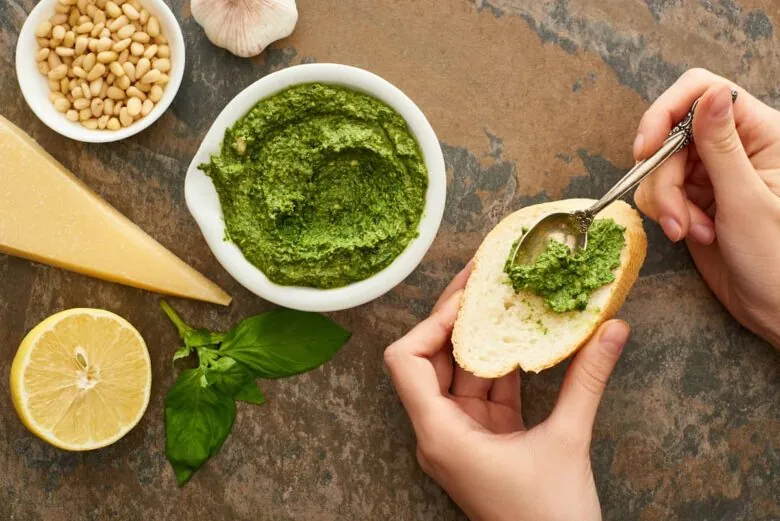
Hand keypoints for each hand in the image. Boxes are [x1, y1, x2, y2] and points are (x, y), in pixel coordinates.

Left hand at [384, 265, 630, 520]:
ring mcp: (461, 435)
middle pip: (431, 359)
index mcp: (440, 434)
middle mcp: (440, 432)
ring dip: (482, 336)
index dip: (431, 323)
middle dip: (457, 318)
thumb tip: (613, 329)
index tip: (469, 298)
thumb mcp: (569, 442)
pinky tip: (522, 335)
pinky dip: (501, 363)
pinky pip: (484, 390)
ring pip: (461, 372)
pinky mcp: (484, 439)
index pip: (407, 362)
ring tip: (505, 296)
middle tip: (485, 279)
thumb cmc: (549, 518)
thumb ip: (588, 381)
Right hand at [633, 69, 779, 347]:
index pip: (703, 91)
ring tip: (690, 232)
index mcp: (761, 133)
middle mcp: (734, 146)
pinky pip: (660, 191)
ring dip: (666, 202)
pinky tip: (690, 234)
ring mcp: (713, 172)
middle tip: (675, 218)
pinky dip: (665, 213)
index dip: (666, 112)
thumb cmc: (777, 259)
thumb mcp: (747, 200)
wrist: (776, 308)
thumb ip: (721, 146)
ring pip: (661, 166)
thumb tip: (709, 93)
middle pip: (672, 134)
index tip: (645, 149)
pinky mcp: (695, 197)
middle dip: (665, 179)